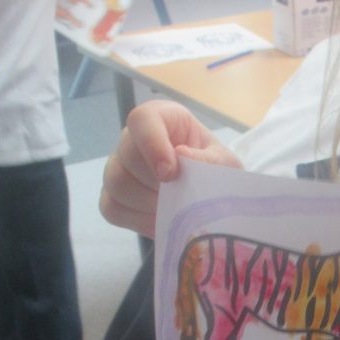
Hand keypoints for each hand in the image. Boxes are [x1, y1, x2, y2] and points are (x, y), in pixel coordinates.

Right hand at [99, 99, 241, 237]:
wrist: (212, 200)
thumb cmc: (218, 172)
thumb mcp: (226, 164)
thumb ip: (210, 159)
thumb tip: (181, 154)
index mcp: (163, 120)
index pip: (142, 119)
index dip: (152, 144)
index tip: (171, 173)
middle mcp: (133, 139)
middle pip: (127, 156)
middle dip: (156, 182)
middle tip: (182, 195)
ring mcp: (119, 168)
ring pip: (118, 183)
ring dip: (150, 203)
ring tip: (175, 208)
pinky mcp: (113, 197)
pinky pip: (113, 208)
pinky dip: (139, 220)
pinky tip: (161, 219)